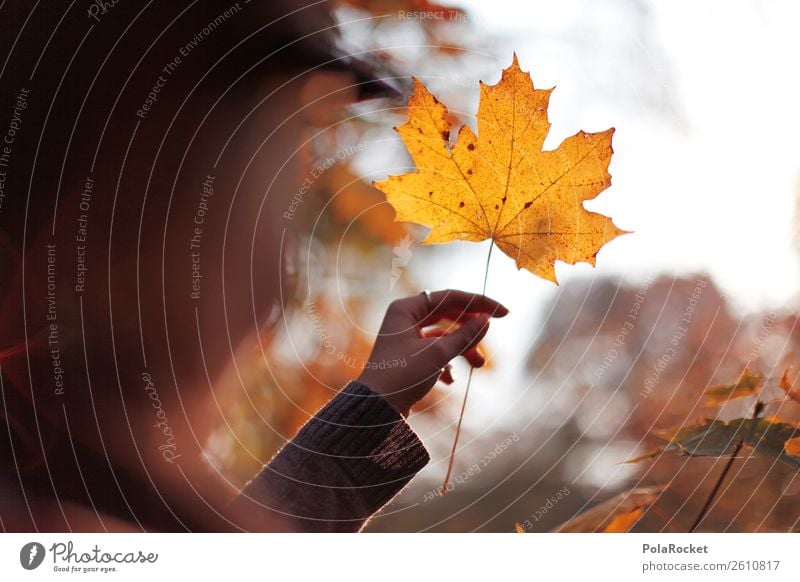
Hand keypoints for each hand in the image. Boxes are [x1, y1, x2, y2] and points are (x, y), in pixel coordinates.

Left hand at [357, 289, 507, 415]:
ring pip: (444, 336)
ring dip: (463, 349)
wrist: (376, 409)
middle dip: (470, 331)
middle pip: (448, 316)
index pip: (451, 297)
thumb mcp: (437, 354)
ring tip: (478, 366)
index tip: (504, 313)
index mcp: (407, 309)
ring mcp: (405, 338)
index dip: (480, 303)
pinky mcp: (408, 358)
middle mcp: (405, 319)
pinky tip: (450, 380)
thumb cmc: (402, 376)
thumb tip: (486, 320)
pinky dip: (447, 363)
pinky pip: (435, 352)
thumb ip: (464, 335)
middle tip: (490, 342)